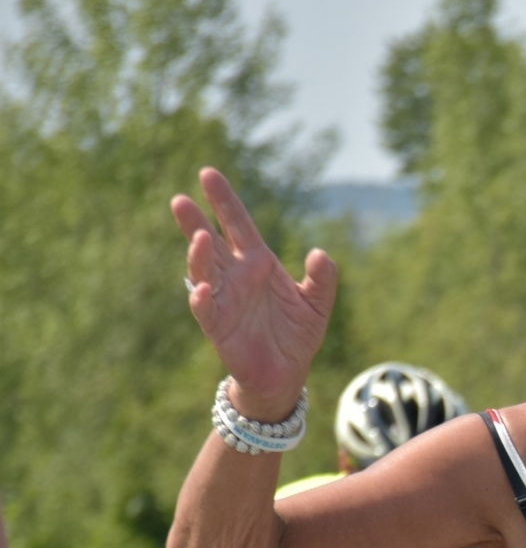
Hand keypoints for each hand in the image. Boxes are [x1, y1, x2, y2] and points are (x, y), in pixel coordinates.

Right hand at [171, 168, 337, 416]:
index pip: (238, 225)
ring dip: (198, 255)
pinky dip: (202, 297)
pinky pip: (205, 308)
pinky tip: (204, 288)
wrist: (287, 372)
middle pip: (210, 242)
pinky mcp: (217, 325)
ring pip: (203, 270)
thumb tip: (320, 253)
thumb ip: (322, 280)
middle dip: (195, 222)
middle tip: (181, 200)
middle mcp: (236, 276)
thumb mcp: (317, 305)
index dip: (224, 201)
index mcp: (258, 263)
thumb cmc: (298, 334)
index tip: (208, 175)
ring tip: (199, 237)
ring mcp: (223, 298)